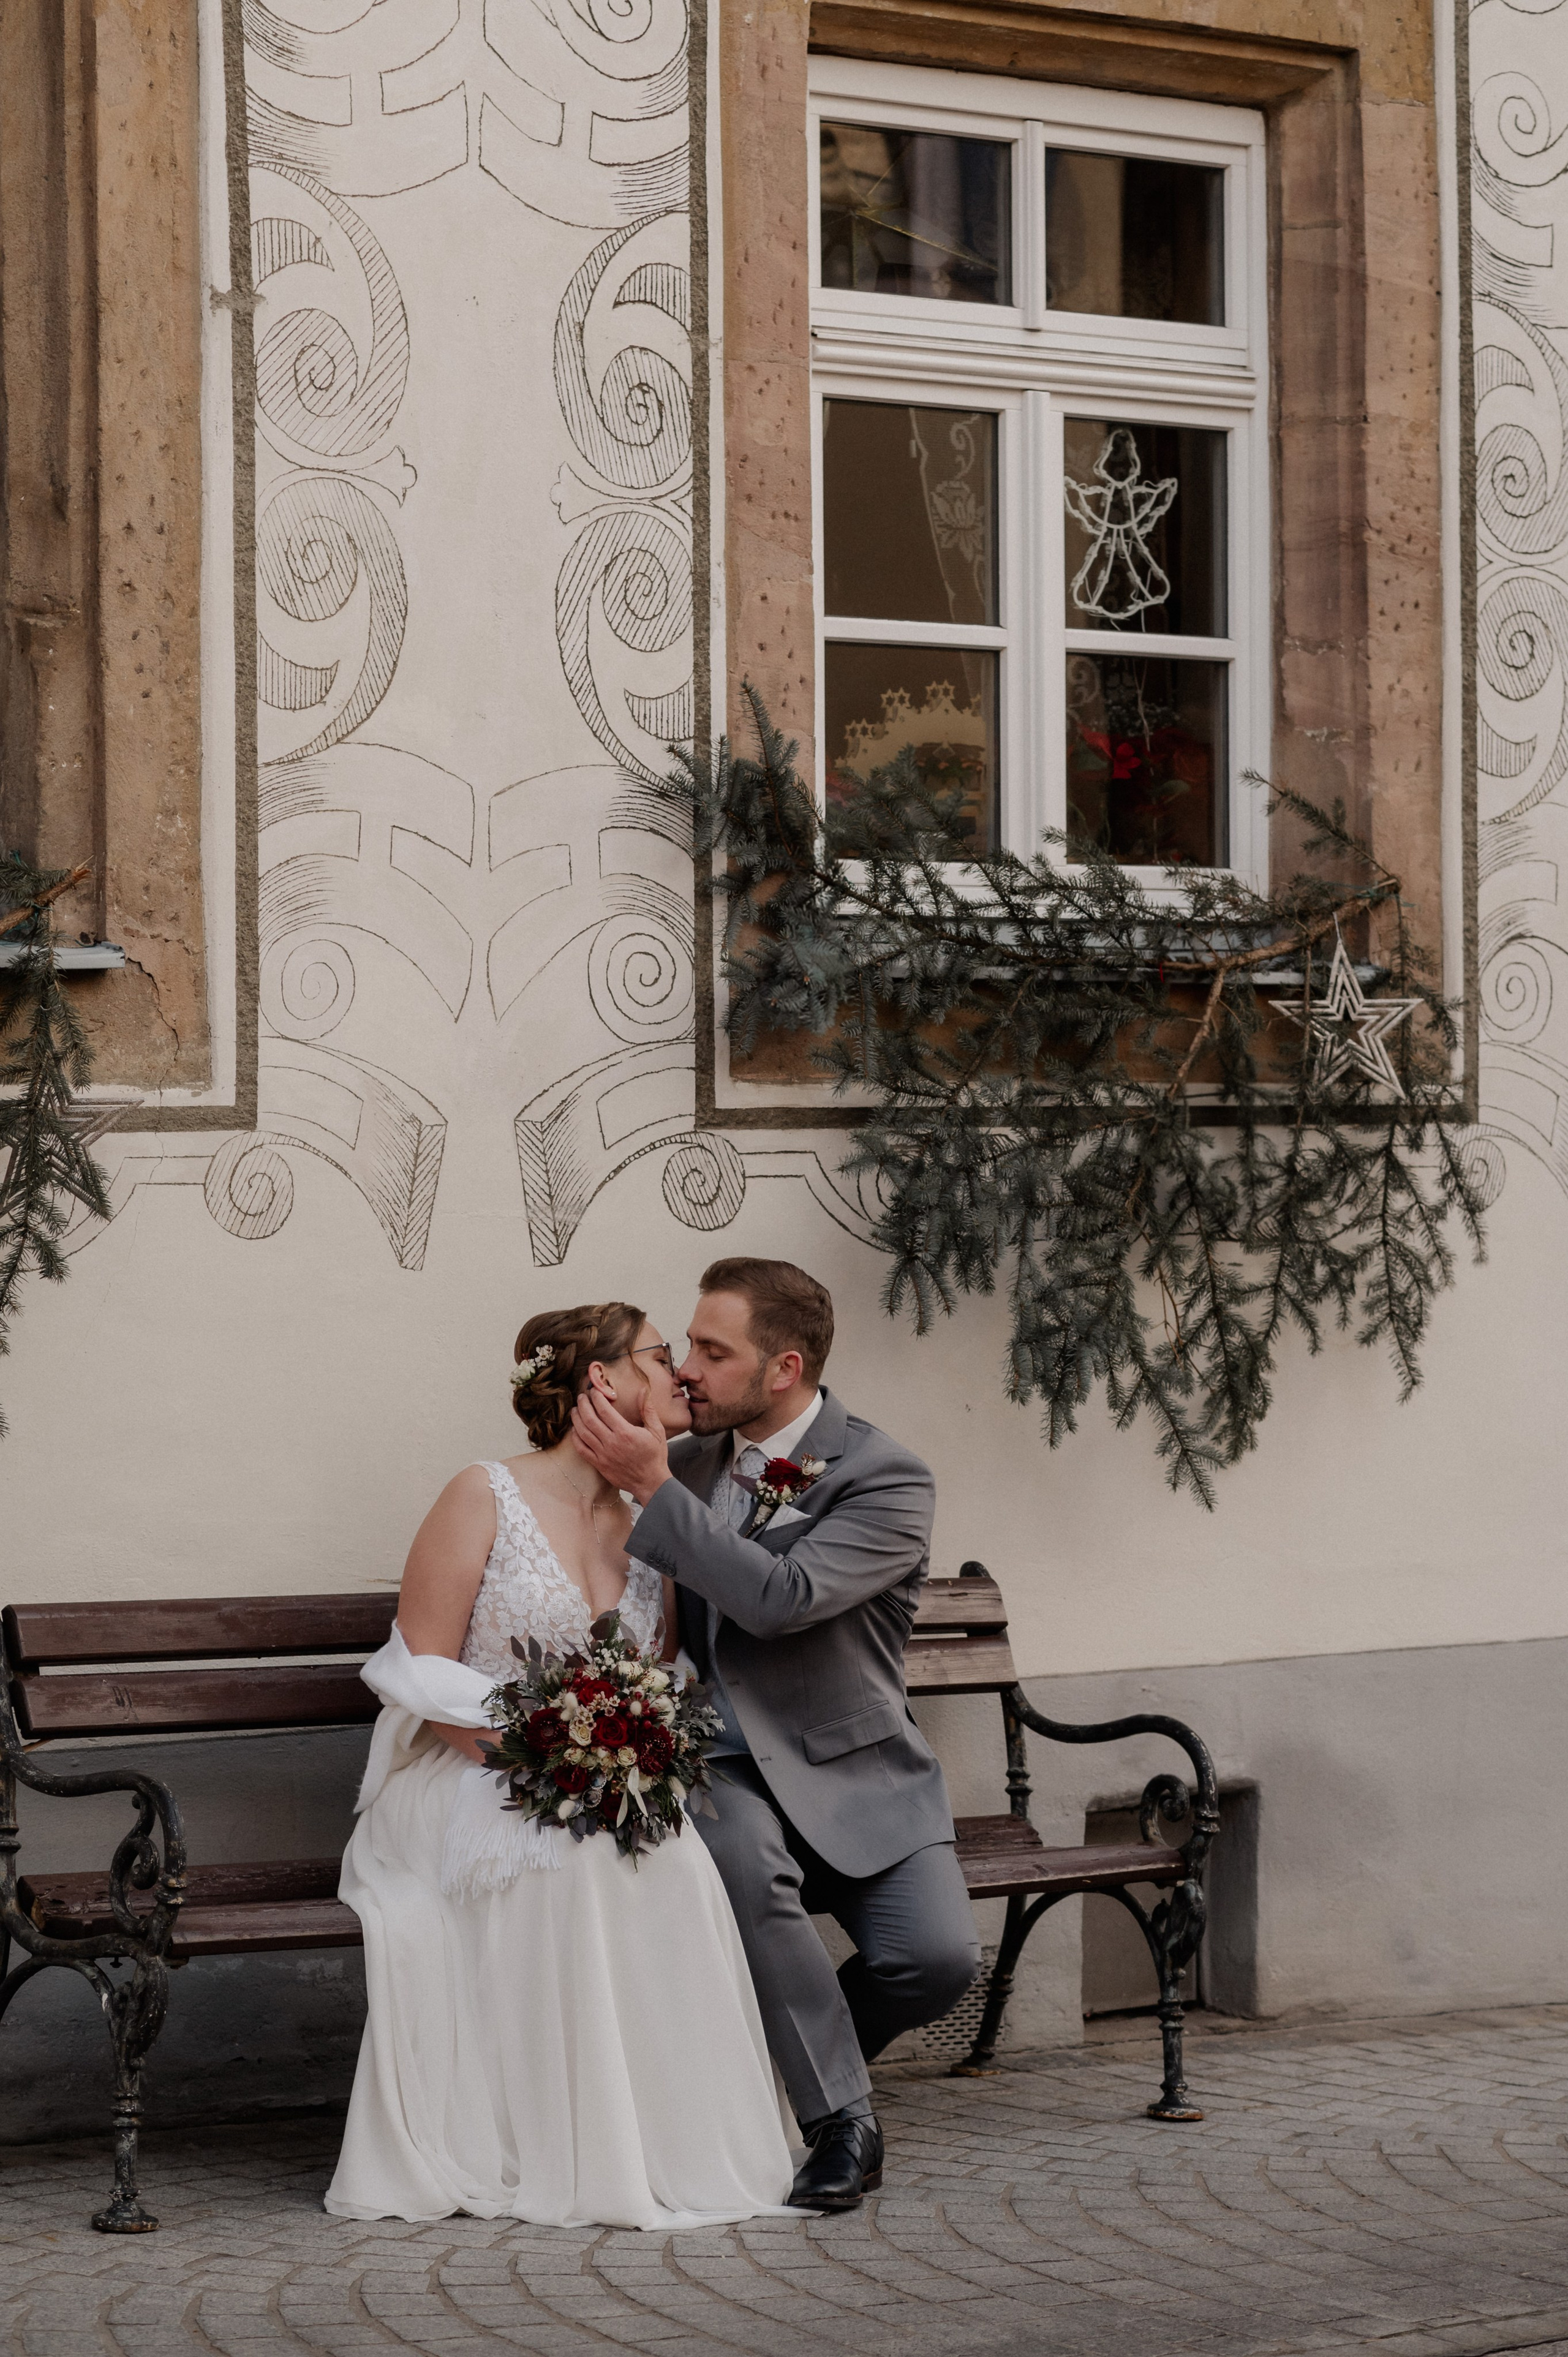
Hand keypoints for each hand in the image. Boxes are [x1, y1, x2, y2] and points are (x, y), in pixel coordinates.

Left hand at [571, 1375, 671, 1506]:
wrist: (650, 1482)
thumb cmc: (655, 1456)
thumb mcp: (657, 1431)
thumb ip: (648, 1410)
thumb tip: (643, 1390)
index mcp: (625, 1432)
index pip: (604, 1410)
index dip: (596, 1397)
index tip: (594, 1390)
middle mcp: (611, 1442)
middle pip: (590, 1419)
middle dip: (583, 1405)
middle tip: (581, 1397)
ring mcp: (603, 1454)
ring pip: (583, 1433)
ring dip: (576, 1419)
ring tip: (575, 1410)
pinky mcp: (599, 1464)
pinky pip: (582, 1449)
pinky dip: (575, 1438)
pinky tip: (574, 1430)